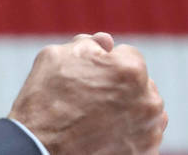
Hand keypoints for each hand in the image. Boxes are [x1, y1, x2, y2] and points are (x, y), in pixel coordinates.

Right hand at [7, 33, 166, 154]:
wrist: (38, 150)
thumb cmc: (44, 101)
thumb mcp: (57, 56)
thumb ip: (87, 43)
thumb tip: (107, 43)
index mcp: (131, 69)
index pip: (127, 55)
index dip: (105, 64)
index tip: (89, 78)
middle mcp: (148, 100)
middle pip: (140, 83)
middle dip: (121, 87)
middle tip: (92, 100)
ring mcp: (150, 131)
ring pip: (145, 110)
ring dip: (130, 110)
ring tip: (99, 120)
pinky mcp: (146, 154)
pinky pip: (144, 136)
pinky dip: (130, 135)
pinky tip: (105, 136)